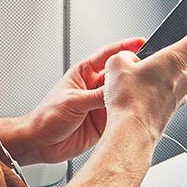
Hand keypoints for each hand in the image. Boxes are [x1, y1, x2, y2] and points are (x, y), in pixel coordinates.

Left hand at [1, 37, 144, 164]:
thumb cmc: (46, 117)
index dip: (124, 48)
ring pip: (121, 97)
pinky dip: (127, 115)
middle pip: (118, 77)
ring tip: (143, 96)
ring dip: (131, 97)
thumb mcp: (73, 101)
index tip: (141, 42)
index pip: (107, 56)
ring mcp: (99, 105)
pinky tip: (134, 114)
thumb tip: (117, 89)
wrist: (40, 143)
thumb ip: (97, 96)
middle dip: (132, 75)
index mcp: (83, 74)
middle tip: (146, 73)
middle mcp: (93, 88)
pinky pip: (120, 116)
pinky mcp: (103, 122)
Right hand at [102, 4, 186, 139]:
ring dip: (152, 79)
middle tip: (136, 69)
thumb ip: (126, 55)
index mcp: (176, 59)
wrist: (131, 134)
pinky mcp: (173, 109)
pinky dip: (150, 94)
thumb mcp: (117, 64)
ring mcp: (181, 95)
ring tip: (132, 90)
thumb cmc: (130, 103)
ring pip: (167, 77)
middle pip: (174, 58)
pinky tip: (135, 100)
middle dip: (156, 60)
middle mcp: (185, 77)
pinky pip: (163, 93)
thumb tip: (129, 61)